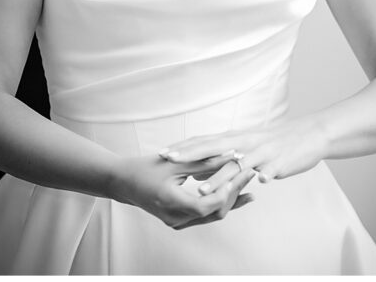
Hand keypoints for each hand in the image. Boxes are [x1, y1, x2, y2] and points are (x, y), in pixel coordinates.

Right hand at [109, 153, 255, 229]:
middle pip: (214, 211)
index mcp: (172, 203)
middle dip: (235, 191)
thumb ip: (205, 160)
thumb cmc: (147, 168)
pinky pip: (206, 215)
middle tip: (251, 171)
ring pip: (212, 215)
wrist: (125, 183)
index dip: (228, 189)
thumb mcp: (176, 162)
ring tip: (249, 181)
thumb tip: (233, 153)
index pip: (208, 204)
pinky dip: (221, 202)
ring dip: (231, 198)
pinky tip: (237, 192)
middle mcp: (175, 218)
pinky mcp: (180, 220)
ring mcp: (177, 222)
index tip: (242, 171)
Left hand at [158, 118, 323, 189]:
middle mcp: (247, 143)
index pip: (206, 141)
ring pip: (239, 165)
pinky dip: (266, 174)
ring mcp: (263, 153)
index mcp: (238, 139)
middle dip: (191, 155)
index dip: (185, 147)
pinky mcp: (279, 162)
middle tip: (169, 160)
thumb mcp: (249, 145)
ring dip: (220, 177)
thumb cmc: (279, 142)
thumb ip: (227, 154)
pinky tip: (262, 181)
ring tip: (201, 189)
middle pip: (214, 148)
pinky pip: (272, 169)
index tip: (162, 153)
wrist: (311, 134)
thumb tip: (203, 166)